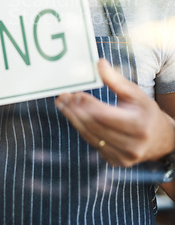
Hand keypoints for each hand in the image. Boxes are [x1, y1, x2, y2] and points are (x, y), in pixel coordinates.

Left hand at [55, 59, 174, 167]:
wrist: (161, 139)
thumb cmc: (146, 111)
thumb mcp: (135, 93)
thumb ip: (115, 80)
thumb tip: (99, 63)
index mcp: (138, 126)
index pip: (106, 116)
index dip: (88, 105)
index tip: (74, 94)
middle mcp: (132, 145)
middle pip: (95, 127)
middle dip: (76, 111)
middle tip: (62, 98)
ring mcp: (123, 157)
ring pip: (91, 137)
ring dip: (74, 120)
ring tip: (63, 105)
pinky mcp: (115, 161)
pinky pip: (93, 143)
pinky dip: (82, 129)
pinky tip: (73, 117)